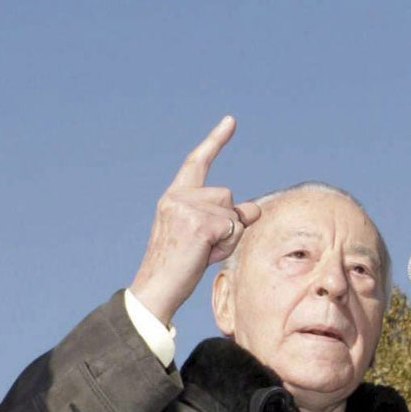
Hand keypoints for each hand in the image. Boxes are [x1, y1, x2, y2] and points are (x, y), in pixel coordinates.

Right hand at [129, 115, 261, 325]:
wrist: (156, 290)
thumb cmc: (179, 268)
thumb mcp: (205, 238)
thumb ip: (228, 219)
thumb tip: (255, 210)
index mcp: (173, 197)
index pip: (197, 163)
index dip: (216, 141)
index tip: (231, 121)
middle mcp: (177, 197)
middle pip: (227, 196)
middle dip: (226, 224)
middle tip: (202, 248)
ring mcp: (187, 208)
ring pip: (233, 214)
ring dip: (227, 238)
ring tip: (201, 253)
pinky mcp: (199, 224)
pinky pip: (233, 229)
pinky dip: (226, 246)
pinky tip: (204, 256)